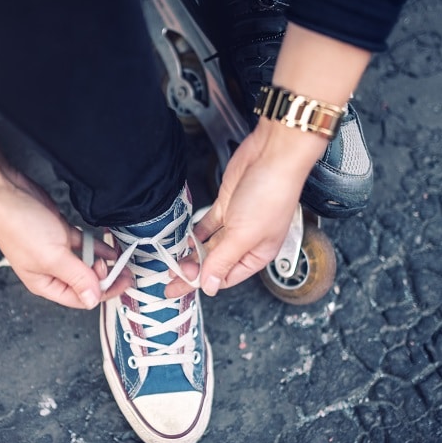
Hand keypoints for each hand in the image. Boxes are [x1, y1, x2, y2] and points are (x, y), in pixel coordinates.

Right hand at [0, 168, 130, 308]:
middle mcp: (51, 270)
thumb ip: (77, 278)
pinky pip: (84, 244)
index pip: (80, 298)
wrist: (6, 192)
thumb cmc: (19, 226)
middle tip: (121, 268)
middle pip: (85, 282)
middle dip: (105, 277)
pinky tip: (111, 248)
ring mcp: (56, 250)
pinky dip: (97, 246)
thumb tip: (93, 300)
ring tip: (122, 259)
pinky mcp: (60, 232)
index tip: (122, 282)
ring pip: (86, 263)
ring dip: (103, 262)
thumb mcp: (53, 257)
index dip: (103, 292)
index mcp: (45, 284)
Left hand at [166, 118, 328, 297]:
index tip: (179, 287)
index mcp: (257, 254)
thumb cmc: (271, 194)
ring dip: (192, 254)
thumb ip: (222, 261)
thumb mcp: (243, 236)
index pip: (226, 277)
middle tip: (169, 280)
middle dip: (193, 272)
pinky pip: (208, 225)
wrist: (272, 155)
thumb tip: (209, 286)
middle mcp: (247, 241)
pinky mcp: (226, 204)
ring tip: (171, 264)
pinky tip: (182, 241)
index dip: (202, 283)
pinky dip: (195, 233)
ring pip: (210, 245)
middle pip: (215, 263)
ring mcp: (236, 222)